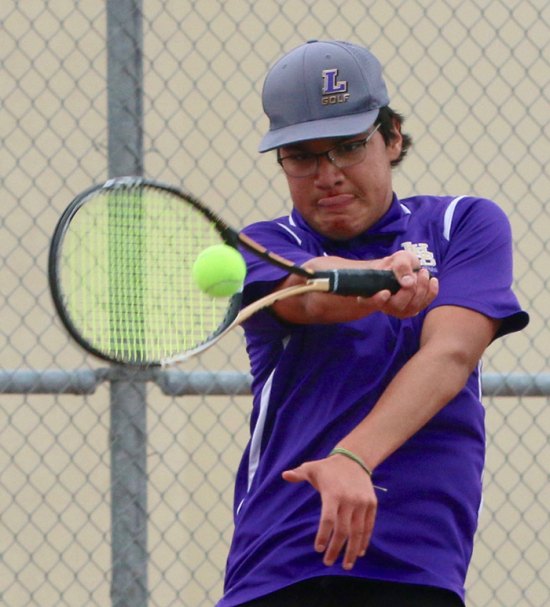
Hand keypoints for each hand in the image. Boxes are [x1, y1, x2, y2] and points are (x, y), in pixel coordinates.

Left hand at [282, 454, 376, 569]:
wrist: (355, 458)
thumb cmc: (329, 467)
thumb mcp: (312, 468)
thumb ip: (298, 474)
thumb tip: (283, 475)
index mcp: (332, 493)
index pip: (328, 519)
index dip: (323, 535)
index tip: (318, 548)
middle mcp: (349, 500)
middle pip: (343, 530)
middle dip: (336, 549)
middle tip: (328, 562)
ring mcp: (362, 503)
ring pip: (358, 531)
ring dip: (352, 550)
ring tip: (346, 565)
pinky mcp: (372, 504)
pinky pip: (368, 526)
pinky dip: (365, 540)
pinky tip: (359, 551)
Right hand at [359, 251, 438, 318]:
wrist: (402, 271)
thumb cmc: (395, 265)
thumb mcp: (398, 258)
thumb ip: (401, 266)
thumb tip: (408, 282)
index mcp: (371, 293)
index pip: (370, 302)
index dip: (377, 300)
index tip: (385, 292)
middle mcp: (383, 306)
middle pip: (397, 304)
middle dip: (410, 289)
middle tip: (416, 273)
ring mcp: (398, 311)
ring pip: (413, 306)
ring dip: (422, 287)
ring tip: (423, 272)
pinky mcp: (412, 311)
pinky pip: (424, 304)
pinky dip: (431, 291)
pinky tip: (432, 280)